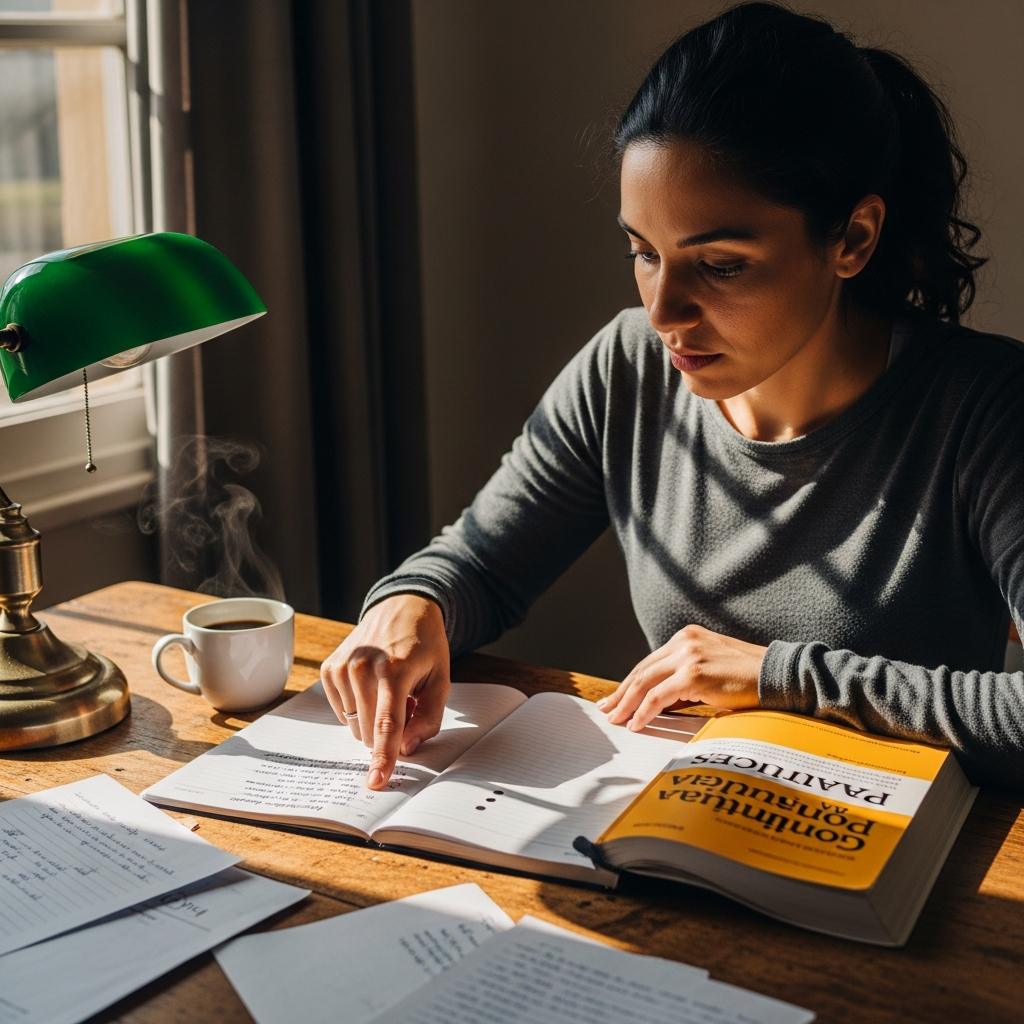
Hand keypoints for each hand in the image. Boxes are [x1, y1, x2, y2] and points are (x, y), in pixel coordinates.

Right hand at [320, 595, 449, 789]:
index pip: (387, 723)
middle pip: (370, 730)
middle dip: (388, 729)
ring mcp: (342, 667)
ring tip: (388, 688)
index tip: (376, 781)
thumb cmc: (424, 647)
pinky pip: (342, 712)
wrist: (400, 608)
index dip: (383, 756)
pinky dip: (358, 708)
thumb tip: (406, 748)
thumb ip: (429, 717)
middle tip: (405, 699)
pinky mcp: (328, 669)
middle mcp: (362, 668)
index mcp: (395, 670)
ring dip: (373, 718)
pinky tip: (370, 685)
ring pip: (355, 725)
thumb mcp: (440, 679)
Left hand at [597, 624, 764, 730]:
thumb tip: (658, 702)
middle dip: (621, 693)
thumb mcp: (711, 670)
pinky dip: (644, 712)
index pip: (649, 663)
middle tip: (606, 709)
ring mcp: (688, 656)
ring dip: (627, 704)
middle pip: (642, 671)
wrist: (779, 676)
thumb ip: (685, 679)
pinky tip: (636, 723)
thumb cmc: (750, 678)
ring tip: (616, 719)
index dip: (629, 683)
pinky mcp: (694, 674)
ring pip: (645, 683)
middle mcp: (684, 641)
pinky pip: (658, 696)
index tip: (616, 698)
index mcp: (687, 637)